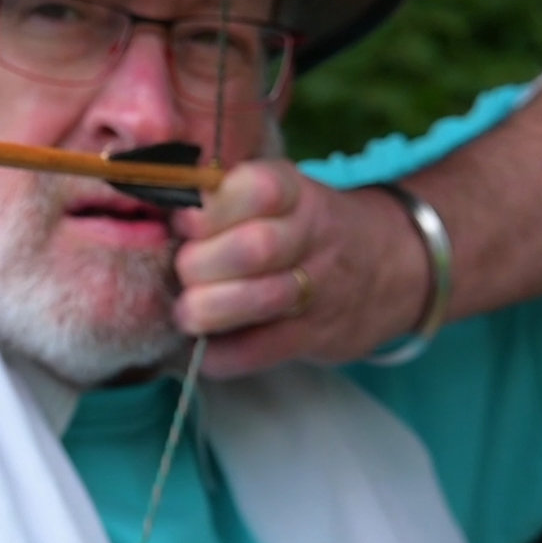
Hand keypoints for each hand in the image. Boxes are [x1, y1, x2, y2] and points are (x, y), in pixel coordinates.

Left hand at [170, 161, 427, 377]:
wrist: (393, 266)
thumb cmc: (303, 227)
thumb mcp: (279, 195)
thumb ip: (223, 198)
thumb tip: (148, 208)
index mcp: (293, 192)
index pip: (256, 188)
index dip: (211, 208)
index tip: (183, 221)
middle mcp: (309, 235)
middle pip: (254, 247)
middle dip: (201, 263)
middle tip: (183, 271)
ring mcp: (318, 288)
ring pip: (261, 298)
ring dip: (209, 309)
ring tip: (189, 312)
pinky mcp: (315, 336)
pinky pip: (261, 350)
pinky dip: (222, 354)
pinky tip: (205, 347)